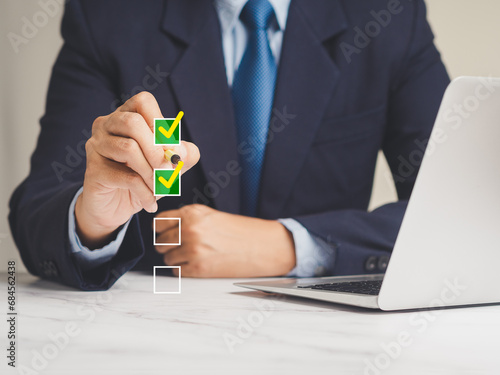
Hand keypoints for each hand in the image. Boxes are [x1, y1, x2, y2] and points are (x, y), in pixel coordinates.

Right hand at [75, 92, 199, 248]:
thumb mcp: (171, 165)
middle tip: (168, 171)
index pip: (143, 101)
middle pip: (133, 123)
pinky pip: (126, 177)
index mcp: (127, 115)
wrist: (117, 208)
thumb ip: (185, 154)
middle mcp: (106, 125)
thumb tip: (180, 151)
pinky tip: (150, 203)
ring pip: (128, 149)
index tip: (172, 149)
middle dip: (157, 150)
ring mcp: (96, 146)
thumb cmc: (146, 178)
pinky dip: (145, 192)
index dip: (161, 123)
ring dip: (151, 174)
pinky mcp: (93, 170)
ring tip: (159, 189)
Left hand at [154, 205, 295, 276]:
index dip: (160, 229)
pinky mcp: (198, 268)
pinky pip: (176, 271)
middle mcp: (190, 229)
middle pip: (161, 242)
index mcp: (193, 213)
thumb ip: (188, 219)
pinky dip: (183, 270)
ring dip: (175, 258)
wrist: (263, 246)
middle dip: (169, 246)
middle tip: (181, 246)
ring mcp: (193, 249)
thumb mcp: (211, 216)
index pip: (158, 222)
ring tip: (192, 255)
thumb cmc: (241, 231)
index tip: (163, 232)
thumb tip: (164, 228)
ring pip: (167, 258)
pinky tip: (196, 264)